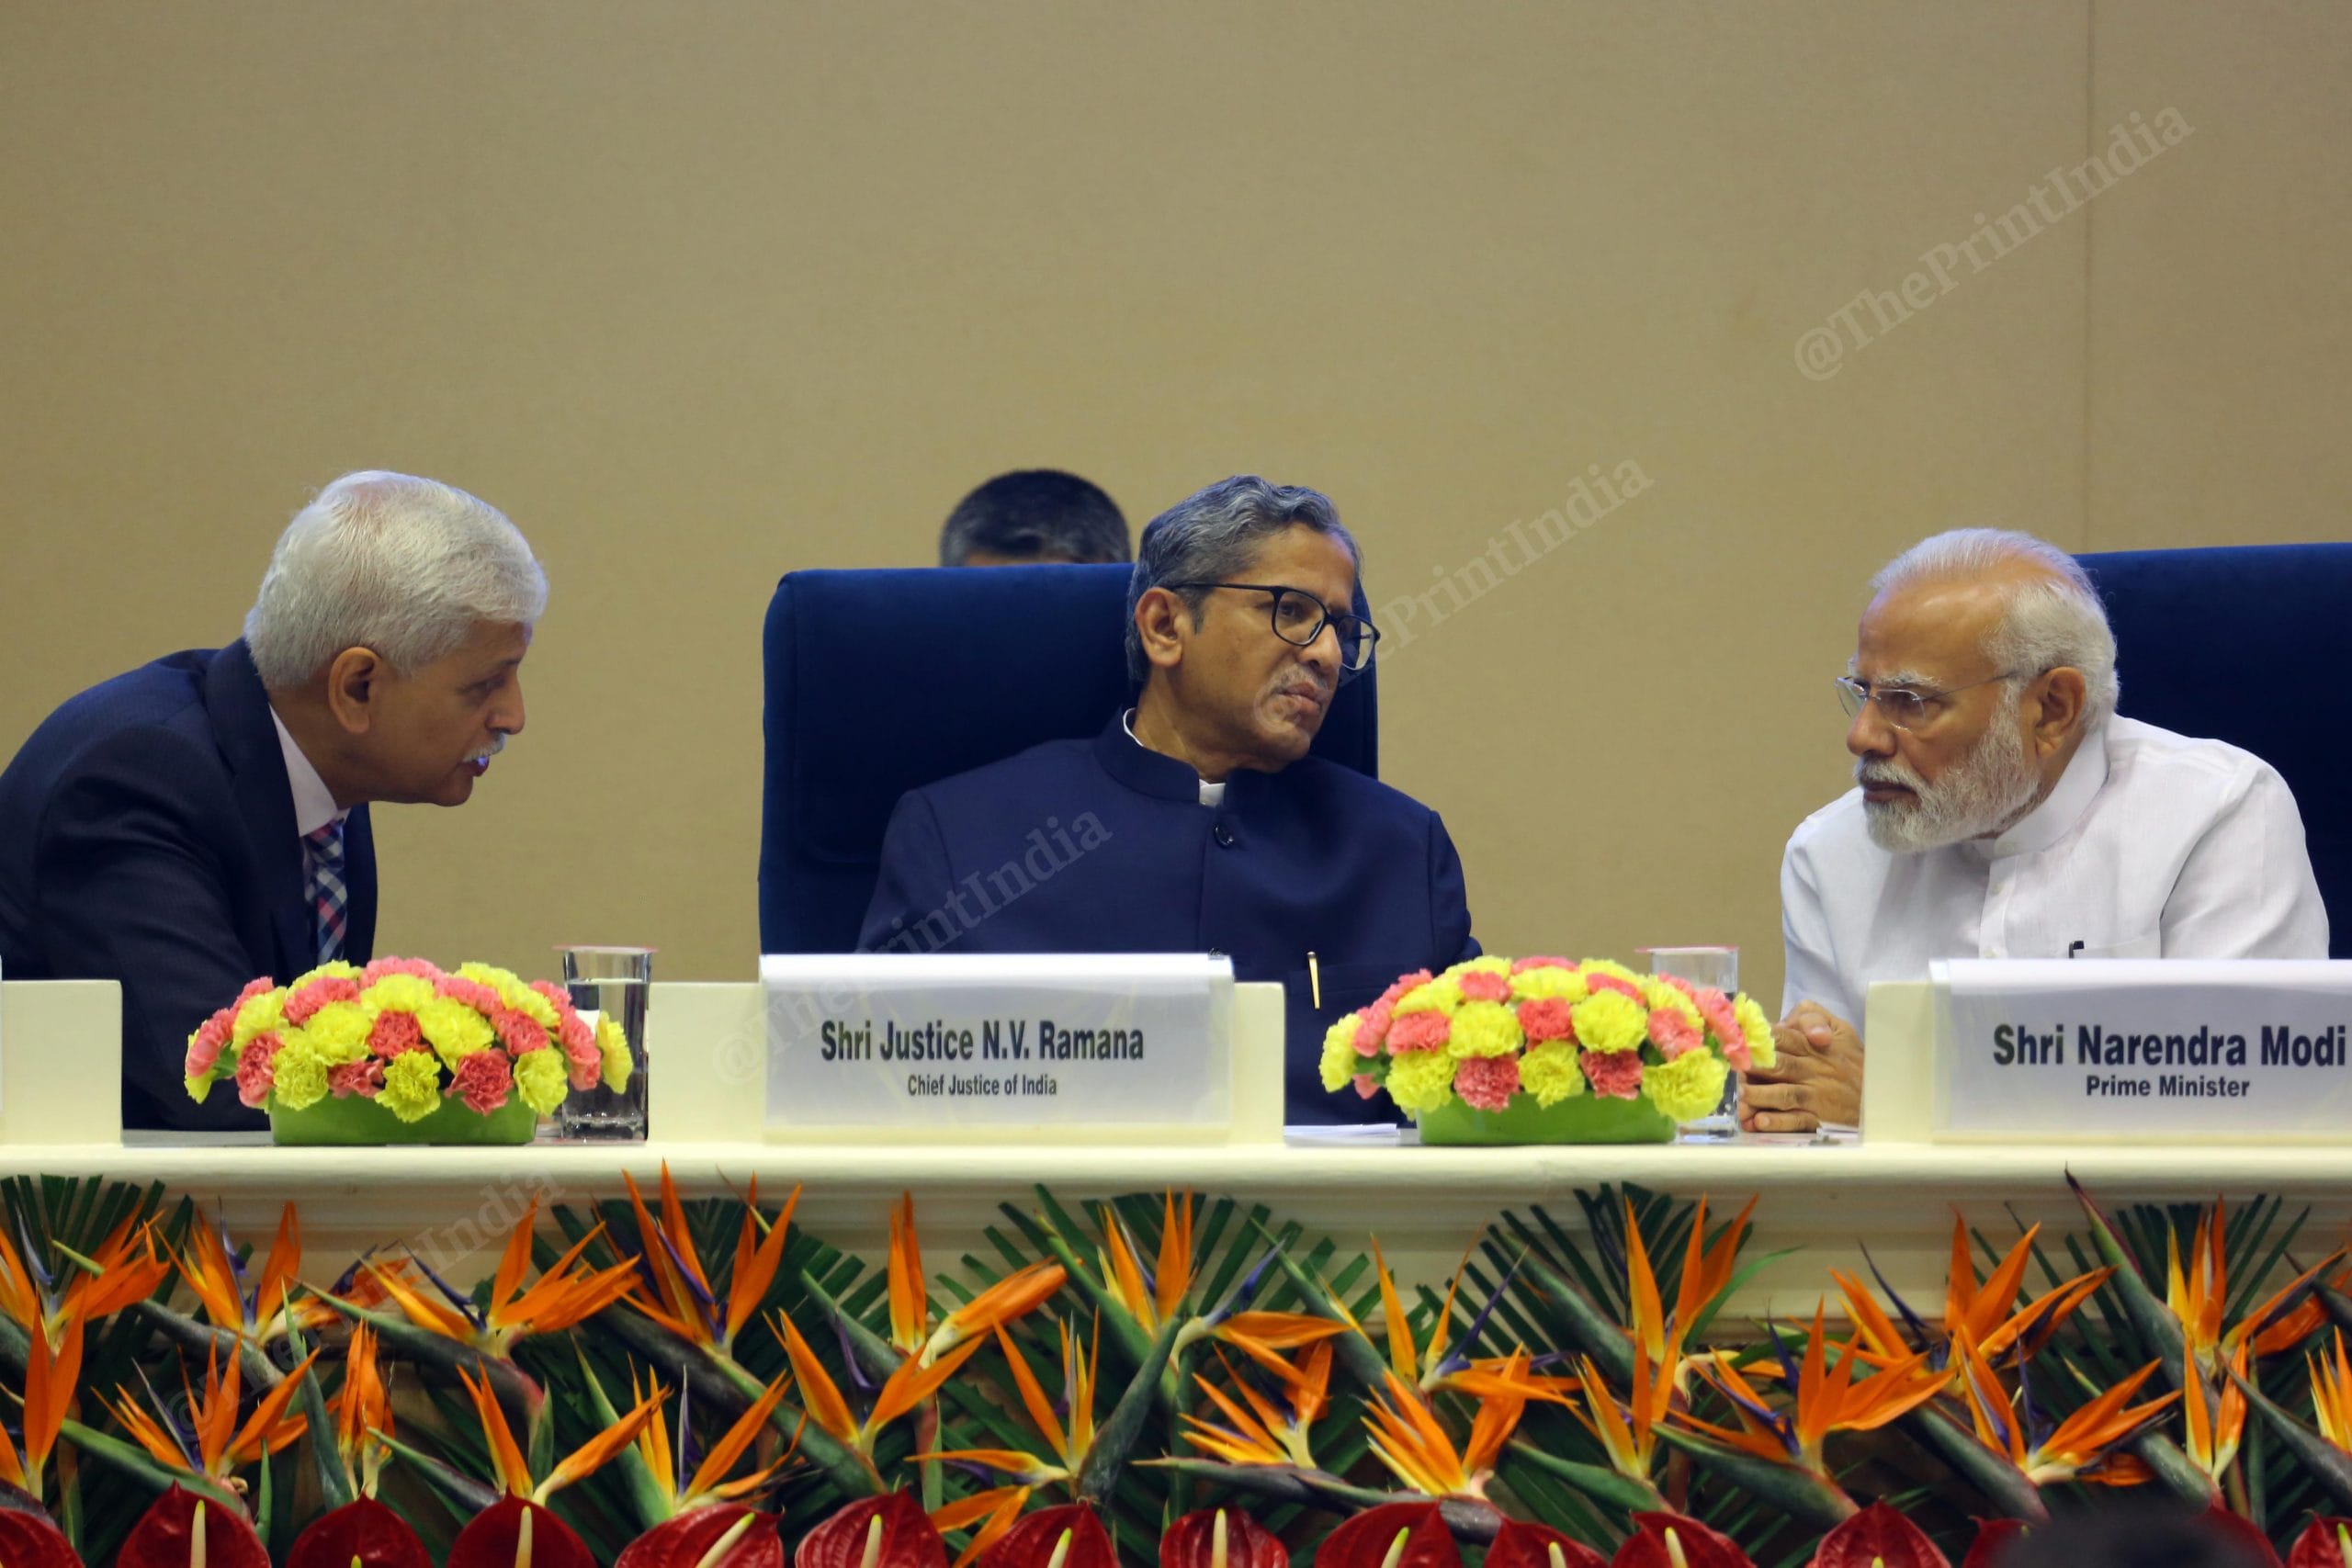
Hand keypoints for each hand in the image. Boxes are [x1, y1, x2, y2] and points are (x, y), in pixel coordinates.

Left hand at [1739, 1000, 1862, 1133]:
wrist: (1879, 1094)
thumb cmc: (1850, 1058)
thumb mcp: (1839, 1028)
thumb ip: (1812, 1016)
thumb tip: (1789, 1020)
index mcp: (1812, 1046)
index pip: (1783, 1038)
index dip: (1760, 1039)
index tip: (1738, 1040)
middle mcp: (1812, 1070)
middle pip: (1780, 1066)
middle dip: (1754, 1067)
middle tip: (1731, 1068)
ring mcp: (1815, 1096)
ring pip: (1784, 1095)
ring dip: (1761, 1096)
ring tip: (1740, 1095)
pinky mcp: (1818, 1119)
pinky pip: (1797, 1121)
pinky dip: (1779, 1123)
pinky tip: (1760, 1122)